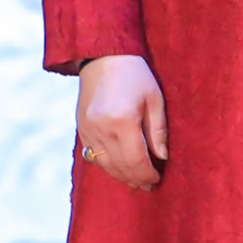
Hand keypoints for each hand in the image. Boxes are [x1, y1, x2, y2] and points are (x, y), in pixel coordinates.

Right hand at [75, 55, 166, 191]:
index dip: (147, 174)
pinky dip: (107, 165)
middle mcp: (101, 129)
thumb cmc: (135, 74)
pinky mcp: (80, 128)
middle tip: (149, 185)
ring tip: (136, 181)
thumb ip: (158, 131)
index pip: (136, 160)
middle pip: (120, 166)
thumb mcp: (155, 99)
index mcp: (123, 121)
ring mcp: (87, 130)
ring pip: (104, 164)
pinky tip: (119, 168)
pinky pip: (93, 155)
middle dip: (136, 179)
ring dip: (121, 176)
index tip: (158, 179)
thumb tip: (162, 158)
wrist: (102, 57)